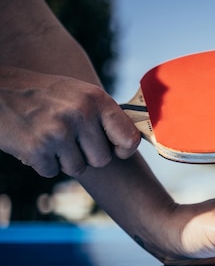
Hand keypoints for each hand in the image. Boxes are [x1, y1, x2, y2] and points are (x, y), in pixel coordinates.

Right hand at [0, 66, 140, 176]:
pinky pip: (51, 171)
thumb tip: (131, 140)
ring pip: (78, 168)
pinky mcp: (37, 148)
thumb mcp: (77, 93)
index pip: (129, 138)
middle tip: (68, 140)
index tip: (116, 150)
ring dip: (63, 160)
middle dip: (86, 155)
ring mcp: (58, 132)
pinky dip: (42, 163)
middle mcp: (81, 114)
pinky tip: (33, 143)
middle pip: (102, 159)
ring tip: (49, 139)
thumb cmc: (40, 93)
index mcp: (96, 99)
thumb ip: (102, 114)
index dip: (124, 150)